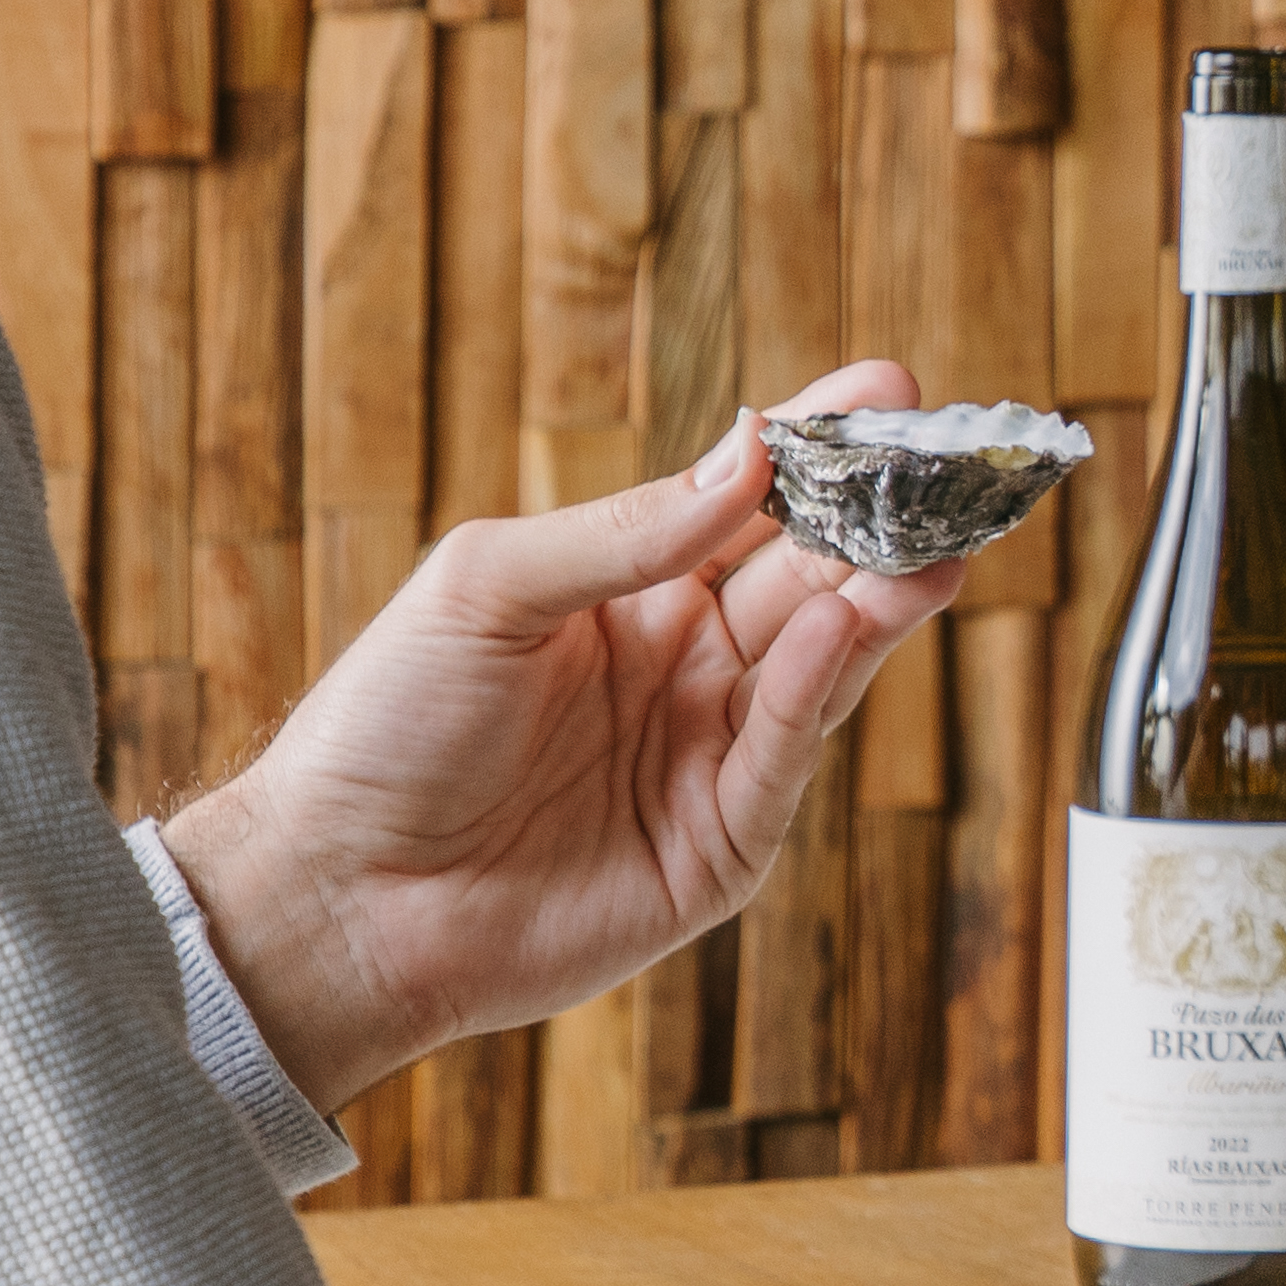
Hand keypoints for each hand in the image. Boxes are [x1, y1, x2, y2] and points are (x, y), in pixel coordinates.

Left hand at [160, 363, 968, 1106]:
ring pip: (823, 662)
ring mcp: (708, 755)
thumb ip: (621, 530)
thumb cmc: (383, 730)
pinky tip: (848, 623)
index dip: (819, 448)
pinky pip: (785, 753)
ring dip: (883, 598)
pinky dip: (821, 686)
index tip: (888, 389)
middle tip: (951, 461)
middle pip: (809, 575)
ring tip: (935, 545)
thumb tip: (748, 452)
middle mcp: (685, 668)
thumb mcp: (485, 590)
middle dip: (881, 518)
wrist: (334, 895)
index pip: (749, 506)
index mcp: (629, 595)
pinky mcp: (722, 845)